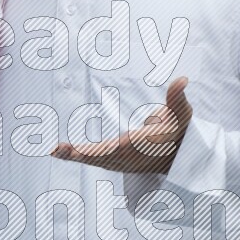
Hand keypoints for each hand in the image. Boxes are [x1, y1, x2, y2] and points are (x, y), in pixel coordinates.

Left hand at [50, 77, 193, 175]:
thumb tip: (183, 79)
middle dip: (86, 154)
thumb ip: (178, 97)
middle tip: (64, 150)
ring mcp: (120, 159)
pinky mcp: (111, 159)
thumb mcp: (181, 113)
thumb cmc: (176, 129)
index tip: (103, 147)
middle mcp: (131, 155)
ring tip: (56, 151)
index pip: (129, 147)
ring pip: (95, 159)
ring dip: (75, 156)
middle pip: (106, 157)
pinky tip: (56, 152)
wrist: (175, 154)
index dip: (116, 148)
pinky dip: (74, 156)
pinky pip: (91, 158)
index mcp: (146, 144)